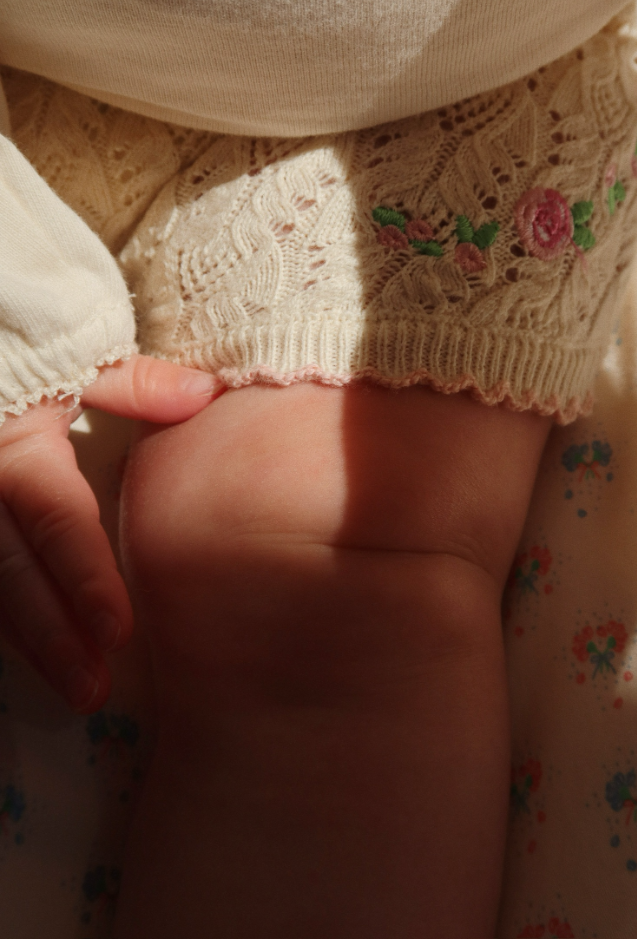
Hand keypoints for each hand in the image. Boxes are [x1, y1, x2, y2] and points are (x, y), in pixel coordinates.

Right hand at [0, 355, 222, 712]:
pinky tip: (42, 662)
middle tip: (93, 691)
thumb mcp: (76, 359)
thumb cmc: (27, 359)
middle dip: (53, 638)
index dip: (83, 577)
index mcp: (16, 451)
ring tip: (80, 691)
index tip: (119, 631)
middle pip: (13, 576)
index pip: (54, 521)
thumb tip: (203, 397)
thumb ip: (133, 383)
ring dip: (32, 645)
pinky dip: (11, 627)